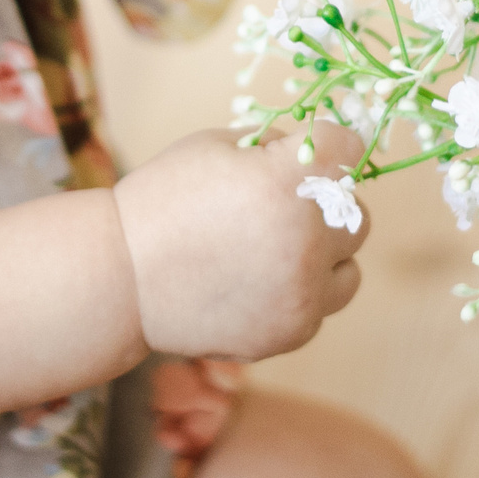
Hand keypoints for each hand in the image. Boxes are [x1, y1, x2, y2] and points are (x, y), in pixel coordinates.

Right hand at [113, 123, 369, 361]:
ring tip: (272, 252)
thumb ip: (277, 147)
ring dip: (323, 257)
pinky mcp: (292, 332)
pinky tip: (255, 283)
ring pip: (348, 267)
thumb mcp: (216, 145)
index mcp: (287, 182)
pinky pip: (320, 305)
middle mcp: (305, 240)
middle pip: (356, 213)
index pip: (348, 148)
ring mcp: (302, 293)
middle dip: (325, 206)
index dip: (327, 146)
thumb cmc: (164, 199)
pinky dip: (299, 294)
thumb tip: (319, 156)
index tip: (308, 154)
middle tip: (279, 209)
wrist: (121, 278)